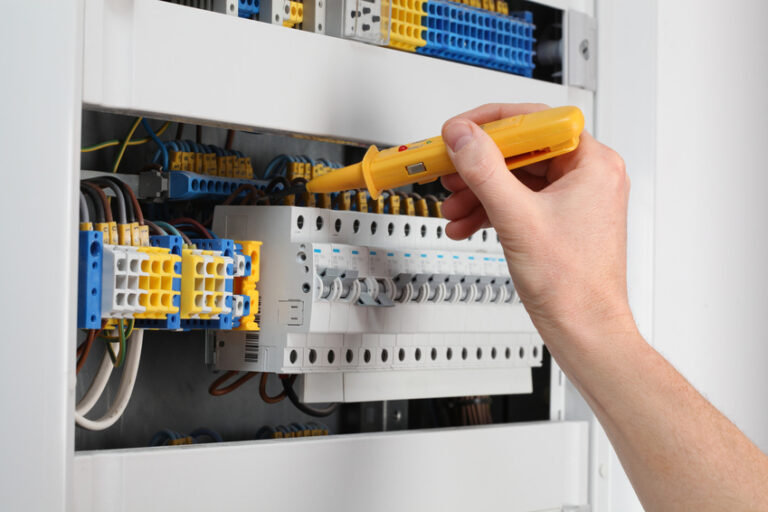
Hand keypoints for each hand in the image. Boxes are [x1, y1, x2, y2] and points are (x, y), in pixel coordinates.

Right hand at [441, 103, 635, 347]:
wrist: (585, 331)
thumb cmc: (574, 286)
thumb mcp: (518, 219)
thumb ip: (485, 170)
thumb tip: (463, 136)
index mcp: (593, 163)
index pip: (535, 120)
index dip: (491, 123)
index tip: (460, 131)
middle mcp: (587, 175)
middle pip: (520, 150)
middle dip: (478, 166)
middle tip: (450, 169)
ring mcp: (573, 199)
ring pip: (515, 178)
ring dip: (478, 191)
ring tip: (453, 206)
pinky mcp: (559, 220)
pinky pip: (518, 201)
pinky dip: (490, 210)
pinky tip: (466, 224)